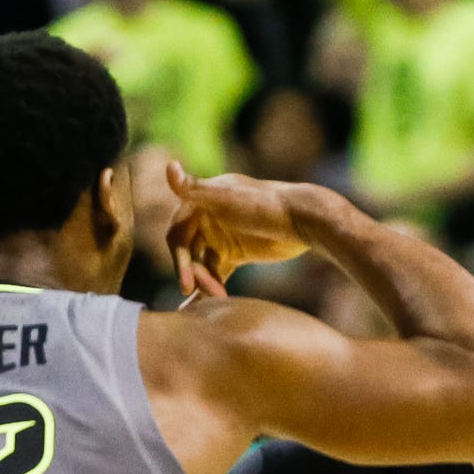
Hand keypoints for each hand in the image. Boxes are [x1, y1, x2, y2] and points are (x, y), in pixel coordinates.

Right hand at [167, 159, 324, 295]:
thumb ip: (195, 188)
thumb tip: (168, 165)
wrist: (305, 219)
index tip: (186, 284)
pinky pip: (216, 273)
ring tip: (216, 301)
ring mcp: (221, 237)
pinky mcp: (235, 253)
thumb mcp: (227, 198)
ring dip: (204, 284)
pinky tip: (205, 307)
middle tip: (211, 294)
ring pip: (202, 265)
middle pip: (189, 253)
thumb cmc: (265, 206)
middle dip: (196, 274)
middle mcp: (207, 219)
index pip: (177, 235)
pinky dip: (211, 287)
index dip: (179, 260)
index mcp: (200, 203)